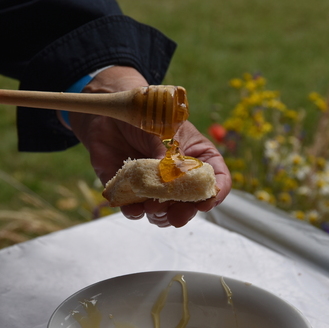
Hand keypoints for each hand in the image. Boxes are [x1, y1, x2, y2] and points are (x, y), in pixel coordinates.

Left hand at [69, 67, 230, 227]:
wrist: (111, 112)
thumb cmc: (145, 115)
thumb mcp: (163, 130)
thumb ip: (167, 156)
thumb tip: (169, 181)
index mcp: (196, 156)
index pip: (216, 177)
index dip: (215, 193)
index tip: (205, 202)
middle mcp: (178, 176)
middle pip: (191, 202)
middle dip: (185, 211)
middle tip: (177, 215)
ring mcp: (155, 185)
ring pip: (165, 212)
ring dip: (161, 214)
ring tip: (151, 205)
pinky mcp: (131, 190)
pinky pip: (135, 209)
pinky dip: (135, 212)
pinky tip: (133, 208)